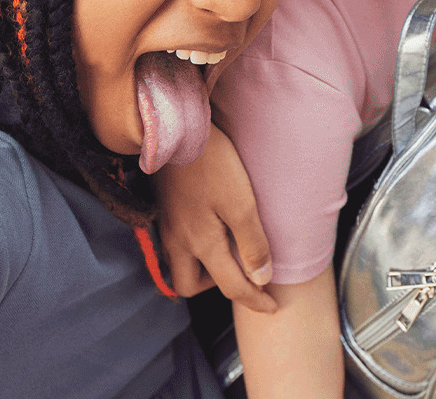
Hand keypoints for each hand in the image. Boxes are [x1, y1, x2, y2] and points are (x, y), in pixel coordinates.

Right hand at [152, 125, 277, 312]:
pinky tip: (210, 228)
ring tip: (229, 248)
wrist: (175, 130)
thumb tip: (261, 278)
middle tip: (242, 271)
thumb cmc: (211, 163)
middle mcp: (178, 242)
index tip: (272, 306)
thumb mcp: (240, 203)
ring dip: (202, 268)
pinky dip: (193, 249)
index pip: (231, 287)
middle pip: (190, 285)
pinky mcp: (163, 210)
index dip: (255, 300)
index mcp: (200, 244)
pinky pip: (175, 245)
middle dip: (217, 287)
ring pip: (180, 265)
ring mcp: (167, 226)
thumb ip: (251, 244)